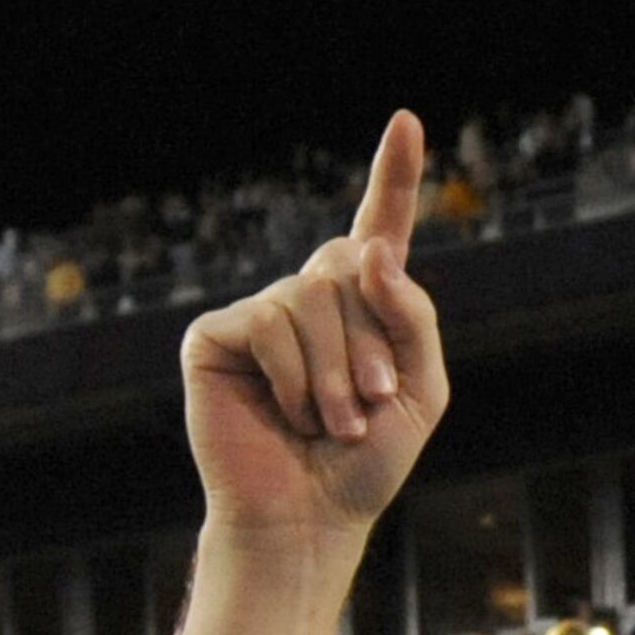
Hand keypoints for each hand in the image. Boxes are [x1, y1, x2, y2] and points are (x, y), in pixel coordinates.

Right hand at [180, 114, 447, 565]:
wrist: (310, 515)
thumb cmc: (366, 461)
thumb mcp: (420, 389)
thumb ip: (410, 315)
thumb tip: (370, 250)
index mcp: (361, 308)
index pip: (379, 229)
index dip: (393, 175)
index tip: (408, 120)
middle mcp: (306, 299)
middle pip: (348, 267)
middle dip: (371, 341)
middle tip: (369, 406)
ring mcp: (257, 312)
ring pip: (310, 300)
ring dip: (336, 373)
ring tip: (332, 424)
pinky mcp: (214, 334)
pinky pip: (268, 325)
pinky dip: (295, 376)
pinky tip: (291, 414)